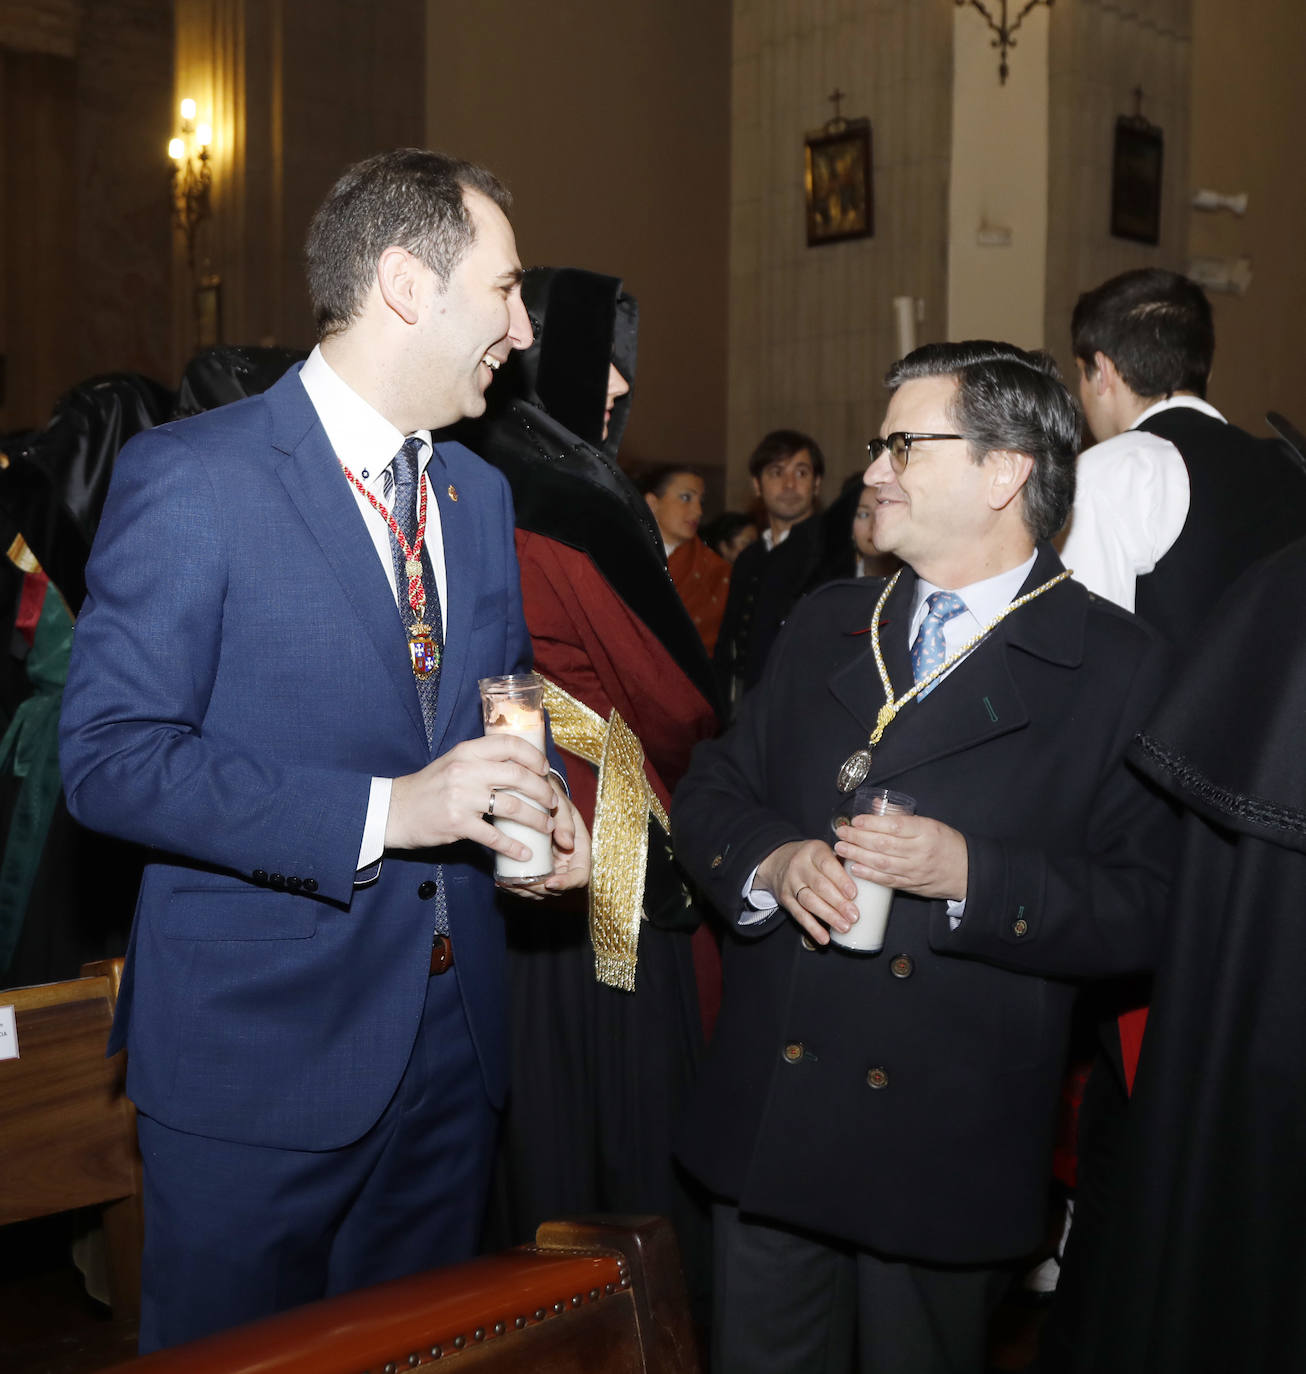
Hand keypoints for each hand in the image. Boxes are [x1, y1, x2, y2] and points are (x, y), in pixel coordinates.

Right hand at [384, 734, 556, 857]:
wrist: (395, 810)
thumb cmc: (430, 786)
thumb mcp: (454, 763)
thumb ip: (482, 761)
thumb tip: (520, 765)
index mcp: (468, 751)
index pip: (510, 745)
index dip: (534, 756)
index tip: (544, 769)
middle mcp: (466, 770)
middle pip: (518, 777)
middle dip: (543, 791)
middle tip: (552, 803)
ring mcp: (462, 797)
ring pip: (512, 807)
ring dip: (535, 819)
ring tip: (546, 827)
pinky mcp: (457, 824)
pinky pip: (494, 836)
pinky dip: (513, 846)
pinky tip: (524, 852)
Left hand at [502, 781, 591, 898]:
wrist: (537, 793)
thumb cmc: (551, 797)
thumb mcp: (560, 805)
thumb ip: (564, 820)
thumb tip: (568, 844)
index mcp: (580, 849)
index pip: (580, 876)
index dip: (567, 883)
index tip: (549, 882)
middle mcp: (568, 861)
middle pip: (559, 888)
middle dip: (539, 890)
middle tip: (519, 884)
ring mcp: (553, 865)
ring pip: (543, 890)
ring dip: (526, 892)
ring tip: (509, 884)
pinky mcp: (538, 865)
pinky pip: (531, 882)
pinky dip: (518, 886)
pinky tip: (504, 882)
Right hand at [755, 839, 858, 946]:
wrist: (777, 860)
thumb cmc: (811, 859)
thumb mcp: (823, 852)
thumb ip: (842, 863)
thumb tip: (871, 879)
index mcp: (813, 851)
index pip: (827, 864)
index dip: (841, 880)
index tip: (854, 894)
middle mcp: (799, 865)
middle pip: (819, 886)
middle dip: (838, 903)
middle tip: (854, 916)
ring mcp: (791, 883)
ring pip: (809, 901)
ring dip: (828, 916)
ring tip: (844, 927)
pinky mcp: (785, 898)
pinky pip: (799, 915)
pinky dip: (812, 928)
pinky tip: (824, 938)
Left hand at [833, 813, 968, 901]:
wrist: (968, 871)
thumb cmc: (947, 843)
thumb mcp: (931, 824)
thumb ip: (903, 818)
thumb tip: (874, 807)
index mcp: (926, 830)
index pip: (895, 826)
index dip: (872, 823)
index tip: (856, 820)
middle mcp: (920, 851)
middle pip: (884, 844)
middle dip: (858, 838)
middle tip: (841, 833)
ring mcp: (915, 870)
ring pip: (882, 863)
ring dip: (858, 855)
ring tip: (841, 848)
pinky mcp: (912, 884)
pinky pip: (887, 880)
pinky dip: (869, 875)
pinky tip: (854, 868)